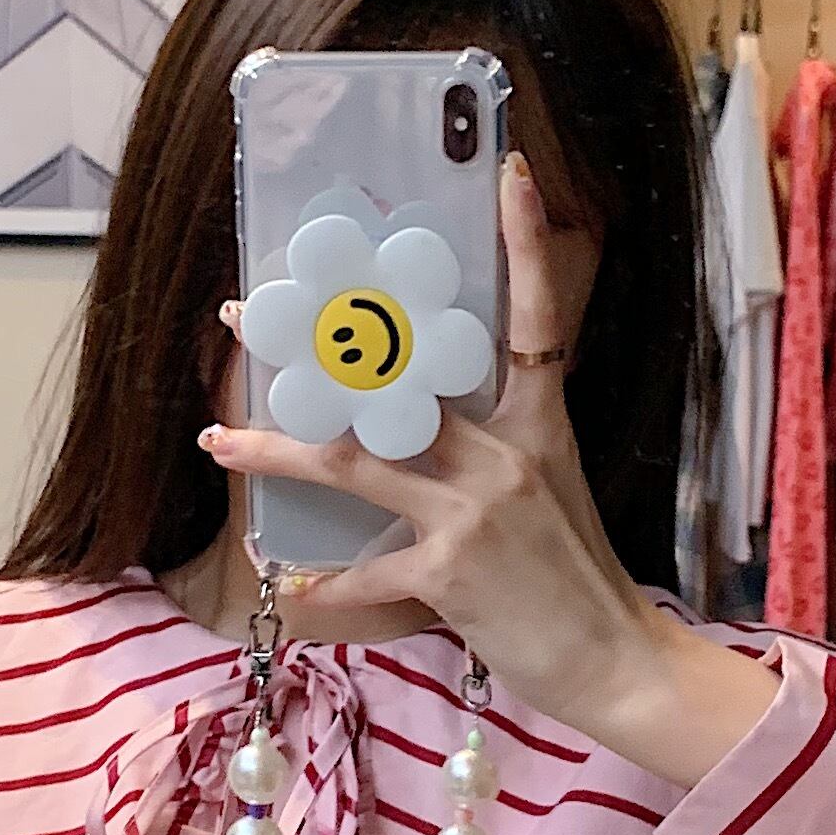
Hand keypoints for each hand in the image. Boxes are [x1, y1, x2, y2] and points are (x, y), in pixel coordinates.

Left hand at [199, 156, 775, 793]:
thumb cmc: (578, 578)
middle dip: (317, 348)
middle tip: (248, 315)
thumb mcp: (553, 489)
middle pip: (398, 382)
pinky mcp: (450, 572)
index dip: (525, 242)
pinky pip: (367, 569)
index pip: (537, 314)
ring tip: (221, 439)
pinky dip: (328, 580)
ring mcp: (477, 510)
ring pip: (355, 462)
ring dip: (278, 450)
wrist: (614, 660)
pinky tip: (292, 578)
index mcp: (539, 423)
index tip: (511, 173)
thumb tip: (425, 422)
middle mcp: (506, 453)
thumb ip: (495, 448)